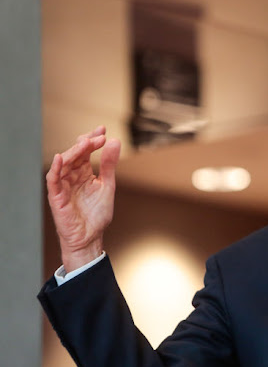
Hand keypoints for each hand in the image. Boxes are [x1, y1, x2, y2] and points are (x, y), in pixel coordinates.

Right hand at [46, 126, 120, 271]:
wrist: (90, 236)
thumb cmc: (97, 214)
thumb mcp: (107, 185)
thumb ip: (109, 165)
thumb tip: (115, 141)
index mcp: (83, 173)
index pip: (85, 151)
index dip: (92, 140)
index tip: (103, 129)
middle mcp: (71, 176)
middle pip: (75, 154)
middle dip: (86, 143)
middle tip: (99, 136)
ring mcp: (63, 185)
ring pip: (64, 163)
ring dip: (74, 151)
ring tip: (86, 143)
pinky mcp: (56, 196)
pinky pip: (53, 179)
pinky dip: (55, 168)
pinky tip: (60, 158)